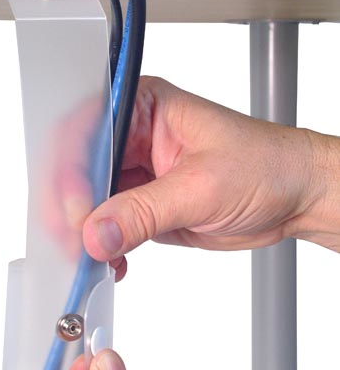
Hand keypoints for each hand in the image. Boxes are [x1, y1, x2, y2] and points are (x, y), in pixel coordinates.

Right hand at [82, 76, 339, 278]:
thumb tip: (97, 233)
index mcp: (146, 108)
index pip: (89, 132)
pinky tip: (114, 261)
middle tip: (75, 241)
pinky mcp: (143, 203)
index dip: (74, 171)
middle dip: (73, 208)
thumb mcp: (203, 186)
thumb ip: (144, 212)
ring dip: (86, 232)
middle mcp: (135, 137)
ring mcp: (137, 172)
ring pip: (92, 201)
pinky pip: (110, 225)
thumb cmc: (266, 166)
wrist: (295, 196)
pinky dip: (105, 245)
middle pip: (82, 169)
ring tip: (91, 257)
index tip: (77, 211)